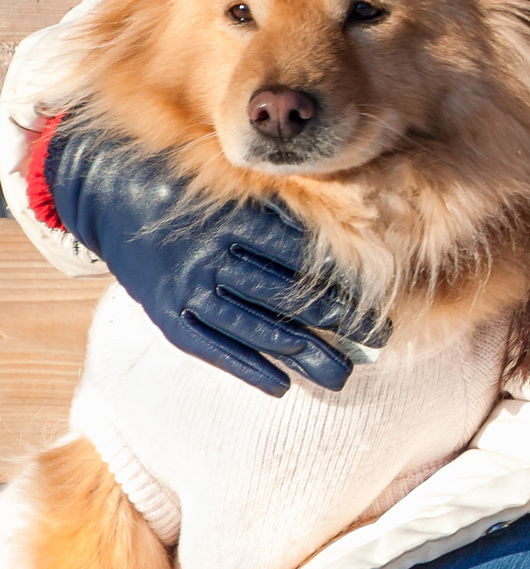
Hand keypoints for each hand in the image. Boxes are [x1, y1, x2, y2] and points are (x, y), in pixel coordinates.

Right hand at [35, 119, 385, 395]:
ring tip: (342, 374)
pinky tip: (282, 386)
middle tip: (377, 339)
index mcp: (236, 218)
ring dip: (302, 354)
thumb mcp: (240, 182)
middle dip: (337, 320)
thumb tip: (350, 234)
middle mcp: (211, 256)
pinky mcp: (167, 314)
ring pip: (253, 328)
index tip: (378, 299)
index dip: (342, 280)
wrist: (113, 190)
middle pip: (285, 296)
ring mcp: (186, 289)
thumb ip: (285, 208)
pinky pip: (212, 348)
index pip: (302, 257)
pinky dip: (248, 368)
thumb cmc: (195, 181)